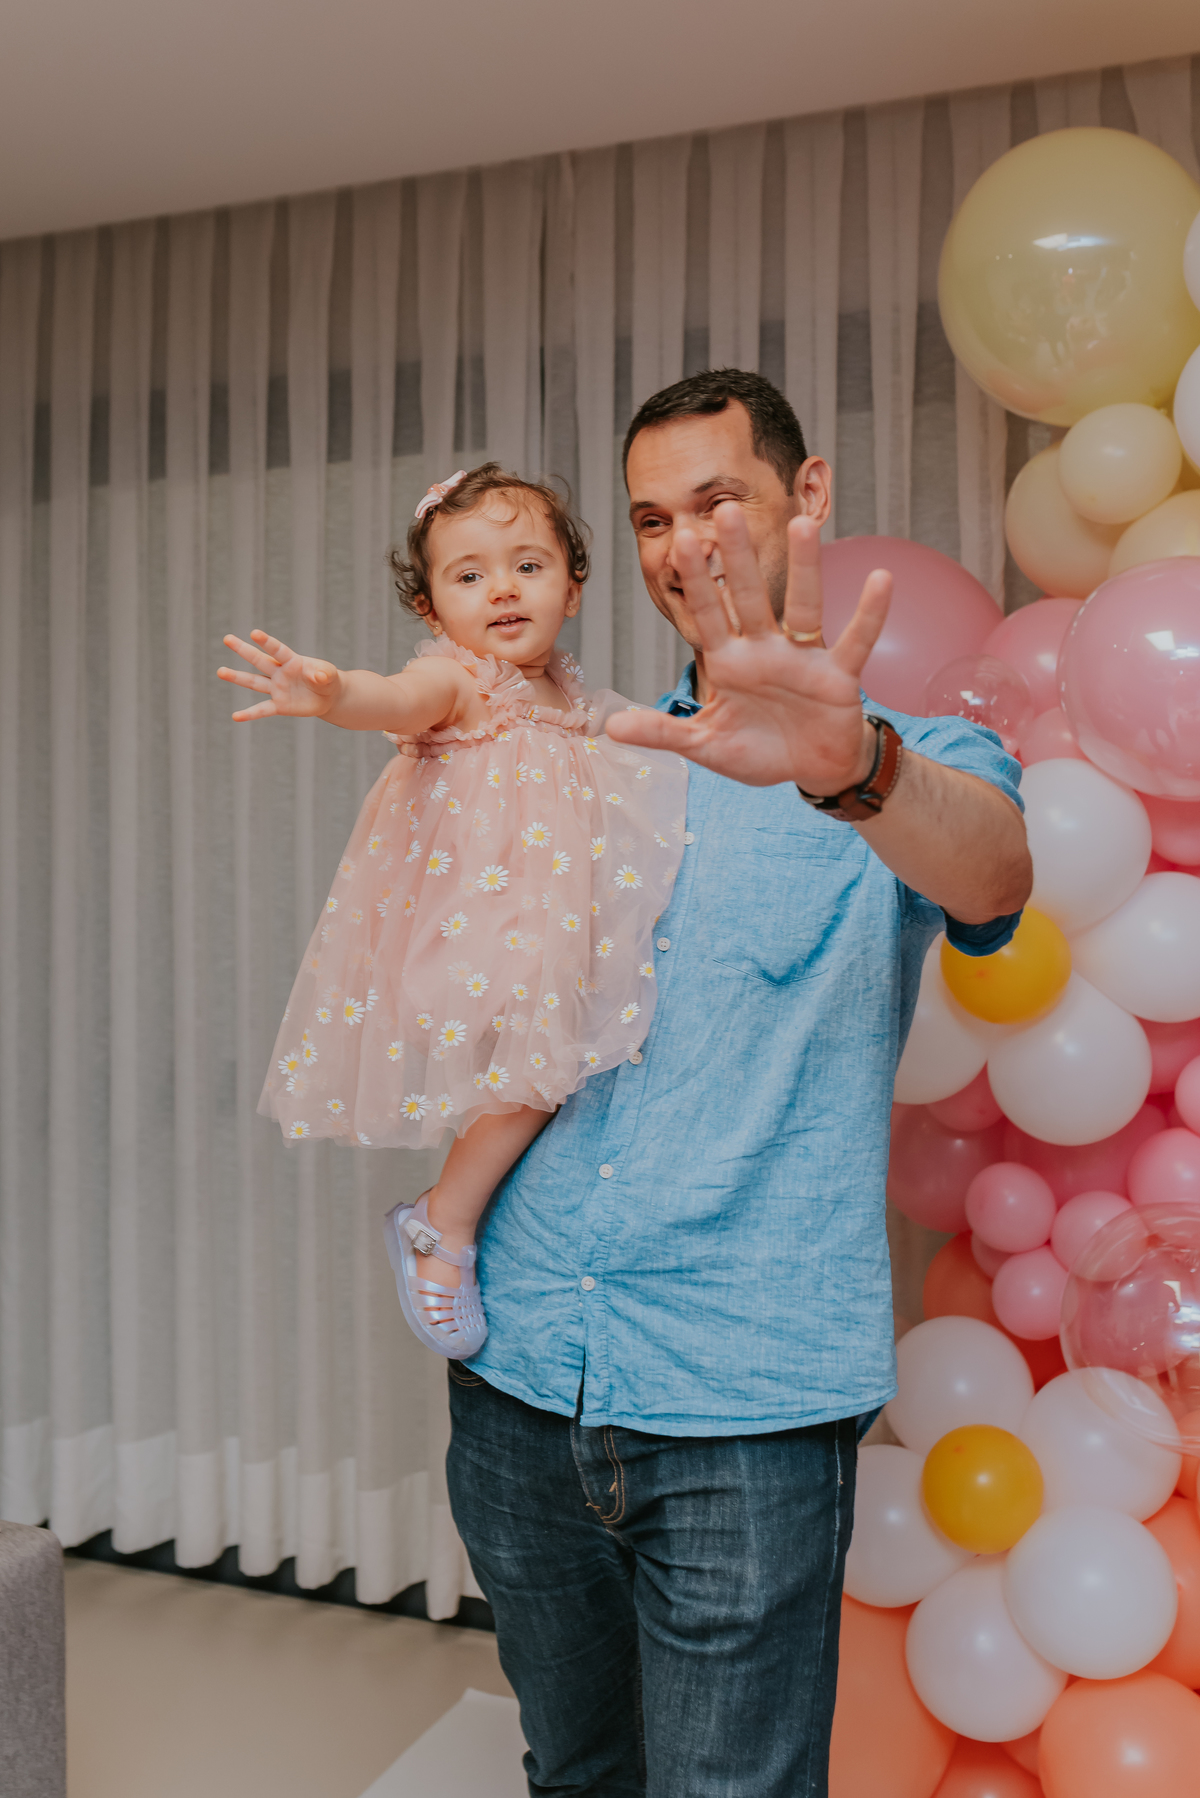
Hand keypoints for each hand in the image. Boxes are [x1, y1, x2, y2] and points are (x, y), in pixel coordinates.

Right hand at [218, 630, 341, 721]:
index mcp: (292, 661)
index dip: (267, 642)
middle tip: (227, 638)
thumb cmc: (326, 679)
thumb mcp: (330, 675)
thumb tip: (318, 676)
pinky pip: (262, 710)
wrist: (327, 697)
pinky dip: (249, 714)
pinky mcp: (279, 705)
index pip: (277, 650)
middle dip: (243, 649)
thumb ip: (324, 674)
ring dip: (237, 677)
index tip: (254, 633)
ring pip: (254, 682)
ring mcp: (277, 689)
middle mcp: (280, 673)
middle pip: (259, 660)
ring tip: (220, 671)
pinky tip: (235, 717)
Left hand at [605, 507, 891, 791]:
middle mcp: (765, 649)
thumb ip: (664, 732)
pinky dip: (870, 614)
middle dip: (738, 556)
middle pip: (749, 596)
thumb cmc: (759, 750)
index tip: (680, 540)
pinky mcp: (838, 676)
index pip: (708, 613)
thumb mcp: (706, 746)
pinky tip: (881, 578)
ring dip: (806, 568)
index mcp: (730, 661)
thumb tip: (610, 727)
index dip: (694, 580)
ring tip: (803, 524)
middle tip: (726, 509)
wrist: (812, 768)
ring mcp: (803, 659)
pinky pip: (856, 641)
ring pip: (805, 606)